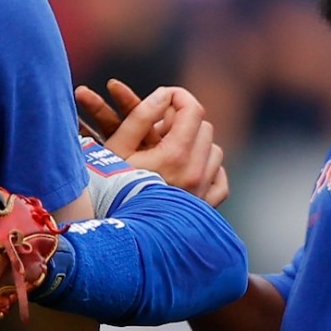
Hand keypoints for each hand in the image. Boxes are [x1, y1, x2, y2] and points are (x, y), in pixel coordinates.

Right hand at [76, 77, 227, 205]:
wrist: (118, 234)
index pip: (192, 109)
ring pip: (213, 151)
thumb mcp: (116, 148)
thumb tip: (163, 96)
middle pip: (204, 127)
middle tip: (158, 127)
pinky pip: (220, 180)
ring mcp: (203, 191)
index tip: (163, 96)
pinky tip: (190, 171)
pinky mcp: (205, 207)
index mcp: (175, 155)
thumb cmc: (111, 190)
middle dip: (183, 120)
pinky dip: (209, 171)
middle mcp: (195, 172)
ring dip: (196, 145)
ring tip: (171, 150)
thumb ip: (140, 117)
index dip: (178, 96)